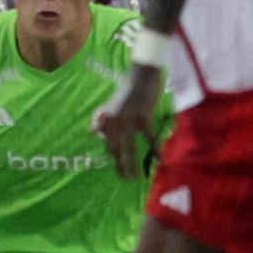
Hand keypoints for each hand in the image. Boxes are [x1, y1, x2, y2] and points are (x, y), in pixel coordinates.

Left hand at [95, 61, 165, 177]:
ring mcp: (128, 121)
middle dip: (119, 165)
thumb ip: (102, 117)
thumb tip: (93, 132)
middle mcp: (113, 121)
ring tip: (135, 177)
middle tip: (124, 178)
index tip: (117, 168)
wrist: (142, 74)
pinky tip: (160, 160)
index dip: (112, 156)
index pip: (106, 142)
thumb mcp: (111, 103)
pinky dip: (155, 150)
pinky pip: (149, 139)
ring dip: (132, 164)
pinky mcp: (143, 118)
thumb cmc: (128, 88)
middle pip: (115, 149)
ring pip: (129, 148)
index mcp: (105, 118)